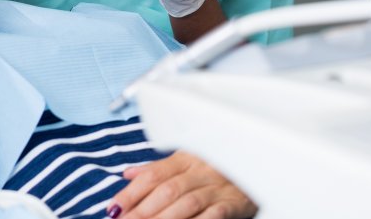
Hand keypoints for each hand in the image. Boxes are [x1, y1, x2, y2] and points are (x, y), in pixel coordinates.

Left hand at [108, 151, 256, 218]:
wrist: (257, 164)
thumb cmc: (218, 164)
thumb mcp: (187, 160)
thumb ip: (158, 168)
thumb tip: (128, 173)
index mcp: (186, 157)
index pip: (153, 174)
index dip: (131, 192)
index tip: (113, 208)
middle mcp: (200, 170)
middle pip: (166, 191)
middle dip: (141, 210)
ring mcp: (218, 186)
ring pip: (186, 203)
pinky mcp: (235, 203)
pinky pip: (214, 214)